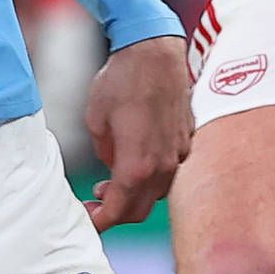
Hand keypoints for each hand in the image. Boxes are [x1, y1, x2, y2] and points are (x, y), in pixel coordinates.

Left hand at [82, 36, 192, 231]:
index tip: (88, 221)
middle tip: (95, 203)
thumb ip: (105, 152)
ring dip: (134, 193)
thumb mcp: (95, 120)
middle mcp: (163, 165)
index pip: (119, 211)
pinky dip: (151, 174)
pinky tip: (135, 159)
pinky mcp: (186, 138)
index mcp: (137, 165)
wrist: (154, 51)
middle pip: (141, 209)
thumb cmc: (121, 81)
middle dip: (116, 213)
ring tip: (110, 181)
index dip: (100, 222)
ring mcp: (179, 152)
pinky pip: (170, 169)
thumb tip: (112, 166)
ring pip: (157, 191)